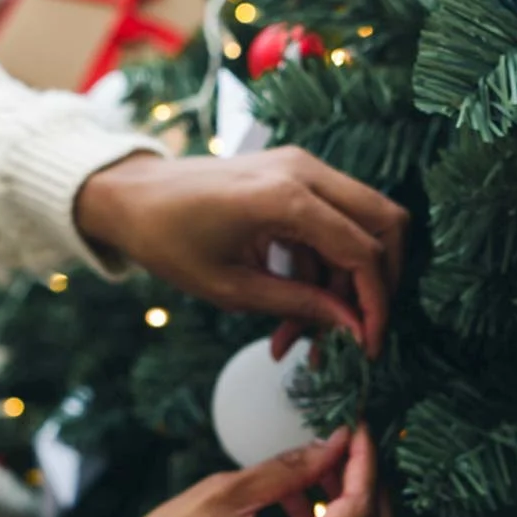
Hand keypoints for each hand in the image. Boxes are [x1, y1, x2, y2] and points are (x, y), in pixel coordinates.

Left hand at [75, 149, 408, 358]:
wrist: (130, 195)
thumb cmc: (168, 240)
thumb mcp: (230, 288)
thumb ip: (298, 305)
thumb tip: (353, 329)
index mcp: (285, 197)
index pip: (362, 251)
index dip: (375, 304)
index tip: (369, 347)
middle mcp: (305, 171)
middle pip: (385, 223)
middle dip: (382, 283)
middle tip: (360, 331)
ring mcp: (303, 168)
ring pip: (363, 225)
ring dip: (347, 283)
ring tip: (303, 336)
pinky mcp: (296, 177)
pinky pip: (334, 224)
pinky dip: (326, 269)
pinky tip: (294, 313)